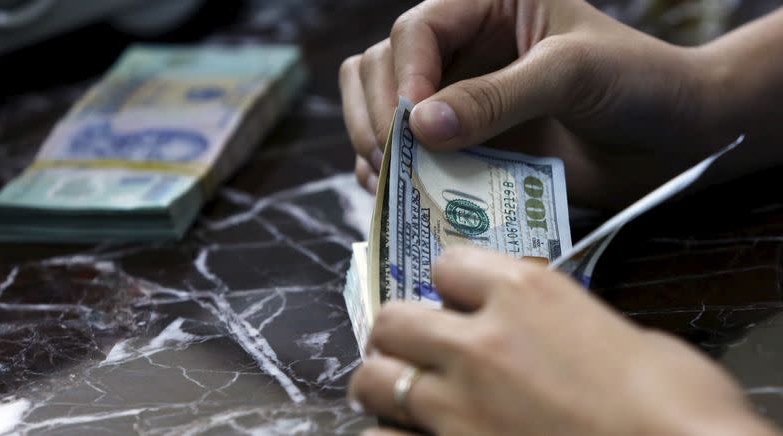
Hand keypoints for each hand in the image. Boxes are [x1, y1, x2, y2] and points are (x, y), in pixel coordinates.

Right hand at [339, 0, 735, 207]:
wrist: (672, 138)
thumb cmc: (638, 82)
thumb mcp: (571, 74)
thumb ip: (497, 97)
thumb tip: (420, 126)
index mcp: (488, 7)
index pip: (419, 30)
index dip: (406, 74)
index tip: (412, 124)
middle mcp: (465, 50)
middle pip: (382, 67)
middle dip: (378, 112)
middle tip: (393, 159)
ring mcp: (461, 100)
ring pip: (382, 109)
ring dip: (375, 143)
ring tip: (390, 182)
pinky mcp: (466, 144)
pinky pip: (408, 154)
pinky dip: (394, 173)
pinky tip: (400, 194)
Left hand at [348, 247, 777, 435]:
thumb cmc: (676, 401)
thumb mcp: (625, 338)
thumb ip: (565, 326)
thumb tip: (550, 335)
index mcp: (524, 292)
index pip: (447, 265)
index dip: (451, 284)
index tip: (458, 302)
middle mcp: (477, 341)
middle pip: (392, 319)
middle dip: (401, 333)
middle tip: (418, 350)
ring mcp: (457, 405)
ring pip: (373, 379)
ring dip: (384, 384)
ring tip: (402, 396)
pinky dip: (391, 434)